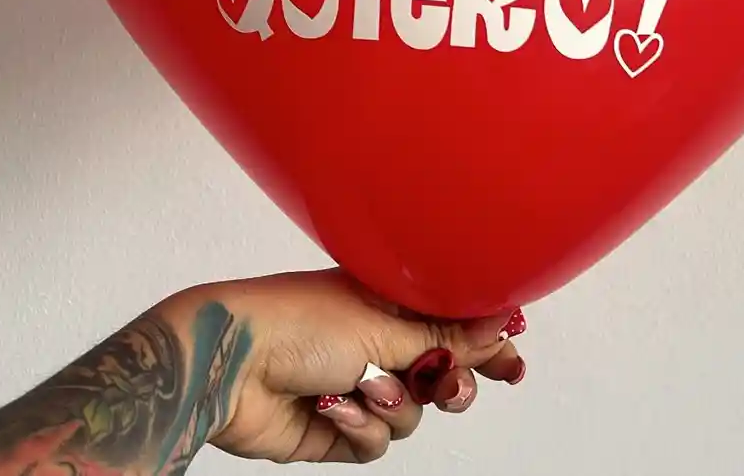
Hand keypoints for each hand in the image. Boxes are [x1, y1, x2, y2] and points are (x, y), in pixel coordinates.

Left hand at [177, 268, 526, 464]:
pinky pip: (376, 441)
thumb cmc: (301, 323)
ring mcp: (358, 384)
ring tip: (364, 389)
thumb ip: (445, 335)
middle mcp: (377, 341)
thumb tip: (500, 319)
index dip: (485, 343)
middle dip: (447, 383)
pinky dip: (360, 429)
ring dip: (393, 405)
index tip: (512, 363)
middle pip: (440, 372)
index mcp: (391, 302)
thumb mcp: (384, 327)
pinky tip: (335, 409)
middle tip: (447, 386)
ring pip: (412, 413)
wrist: (231, 367)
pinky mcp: (338, 426)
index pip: (453, 322)